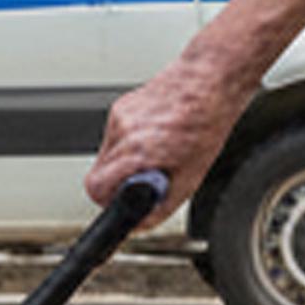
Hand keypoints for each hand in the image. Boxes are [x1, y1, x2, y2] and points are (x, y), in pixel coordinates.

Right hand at [89, 48, 249, 221]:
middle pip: (97, 175)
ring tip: (154, 156)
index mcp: (139, 151)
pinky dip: (128, 145)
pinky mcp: (120, 107)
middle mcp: (123, 133)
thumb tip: (141, 222)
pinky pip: (113, 138)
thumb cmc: (206, 124)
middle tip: (143, 182)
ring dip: (123, 164)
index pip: (97, 189)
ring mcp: (119, 117)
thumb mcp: (191, 178)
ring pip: (104, 157)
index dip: (109, 201)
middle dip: (117, 184)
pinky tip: (153, 138)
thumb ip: (161, 205)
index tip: (122, 203)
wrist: (208, 82)